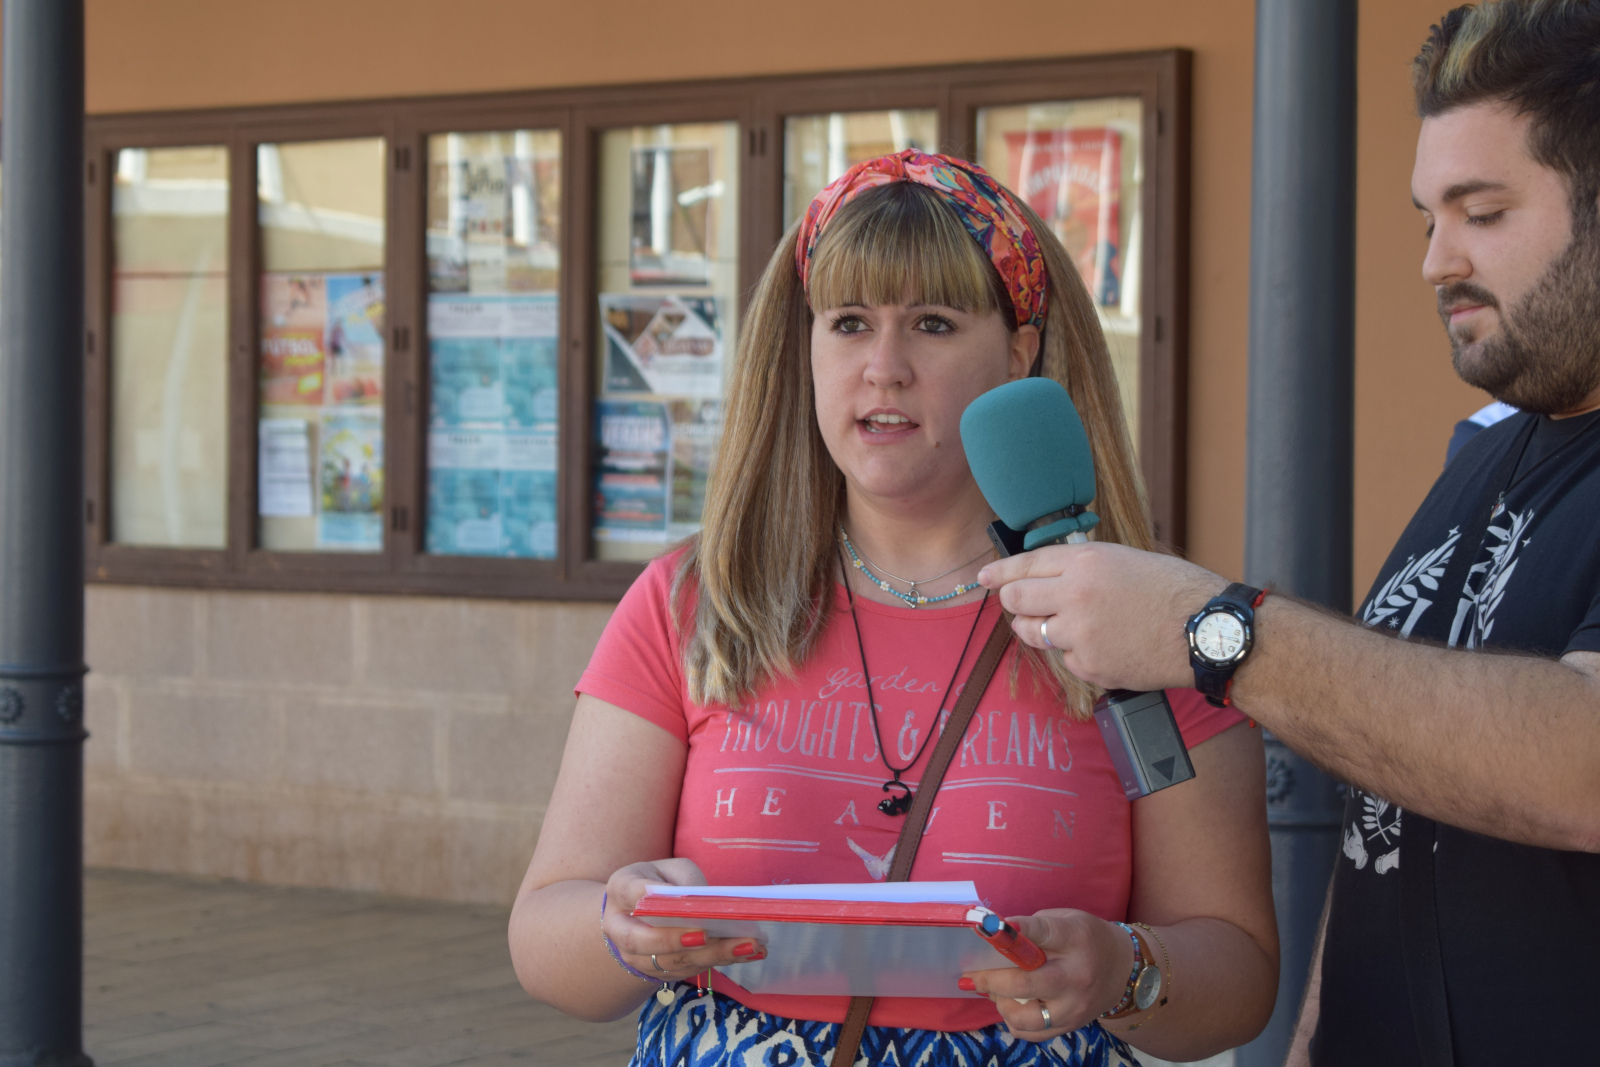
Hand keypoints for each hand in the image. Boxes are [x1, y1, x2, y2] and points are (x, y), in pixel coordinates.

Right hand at [603, 860, 765, 979]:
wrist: (636, 914)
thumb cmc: (658, 882)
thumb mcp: (669, 869)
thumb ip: (684, 880)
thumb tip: (706, 902)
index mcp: (620, 891)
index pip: (633, 897)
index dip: (659, 905)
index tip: (688, 914)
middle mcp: (619, 929)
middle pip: (644, 943)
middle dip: (681, 942)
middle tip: (714, 937)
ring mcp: (636, 956)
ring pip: (670, 963)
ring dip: (712, 956)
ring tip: (749, 946)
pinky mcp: (658, 971)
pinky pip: (688, 971)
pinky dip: (720, 962)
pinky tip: (750, 953)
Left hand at [958, 911, 1135, 1041]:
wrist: (1123, 968)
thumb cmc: (1085, 937)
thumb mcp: (1065, 919)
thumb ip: (1033, 928)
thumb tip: (993, 939)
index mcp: (1075, 939)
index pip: (1040, 933)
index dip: (1010, 932)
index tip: (987, 930)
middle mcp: (1076, 975)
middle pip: (1023, 982)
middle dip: (990, 978)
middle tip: (971, 974)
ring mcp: (1074, 1006)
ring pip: (1024, 1016)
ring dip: (1000, 1003)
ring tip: (994, 991)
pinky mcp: (1070, 1026)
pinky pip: (1031, 1033)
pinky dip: (1013, 1021)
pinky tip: (1009, 1005)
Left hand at [977, 542, 1225, 691]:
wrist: (1207, 632)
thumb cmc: (1177, 592)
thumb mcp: (1127, 561)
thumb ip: (1086, 566)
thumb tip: (1053, 575)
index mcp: (1087, 562)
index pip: (1026, 564)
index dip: (1001, 572)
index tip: (985, 577)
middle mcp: (1076, 595)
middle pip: (1015, 600)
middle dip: (1012, 602)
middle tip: (1019, 605)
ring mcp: (1080, 634)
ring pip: (1032, 632)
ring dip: (1038, 629)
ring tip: (1067, 626)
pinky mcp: (1089, 665)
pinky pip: (1065, 659)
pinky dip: (1077, 655)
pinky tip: (1106, 647)